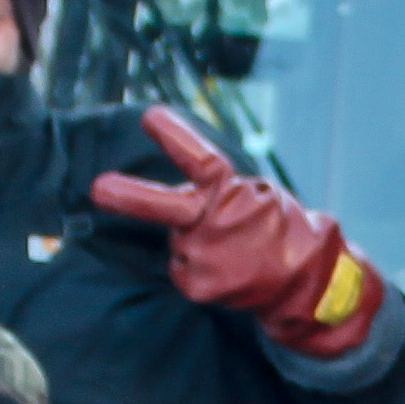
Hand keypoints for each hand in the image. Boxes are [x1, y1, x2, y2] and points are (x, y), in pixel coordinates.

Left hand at [86, 108, 380, 357]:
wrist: (305, 279)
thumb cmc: (280, 229)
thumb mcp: (259, 195)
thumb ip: (221, 191)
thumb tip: (185, 192)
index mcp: (231, 193)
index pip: (199, 159)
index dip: (174, 136)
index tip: (150, 117)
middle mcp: (213, 224)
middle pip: (163, 207)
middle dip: (128, 196)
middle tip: (99, 188)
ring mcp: (204, 257)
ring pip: (179, 243)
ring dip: (196, 243)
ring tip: (232, 250)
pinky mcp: (198, 286)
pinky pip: (183, 270)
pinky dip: (199, 269)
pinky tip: (227, 269)